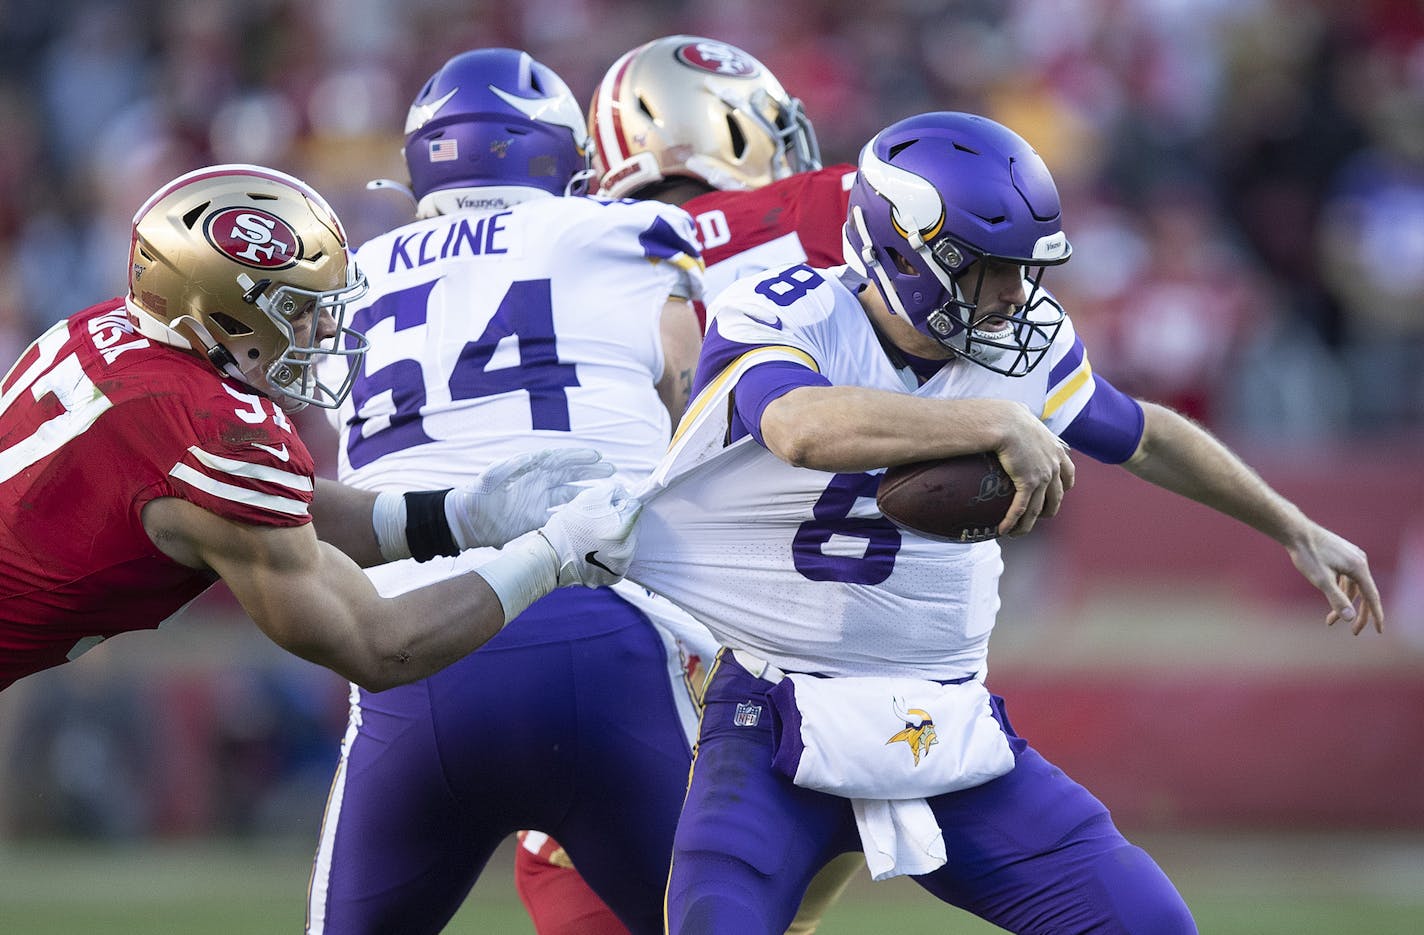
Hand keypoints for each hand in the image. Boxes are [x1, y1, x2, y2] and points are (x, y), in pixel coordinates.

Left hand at [448, 448, 614, 547]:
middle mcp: (538, 484)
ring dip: (586, 493)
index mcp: (530, 469)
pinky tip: (588, 516)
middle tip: (611, 471)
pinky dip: (573, 515)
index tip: (597, 456)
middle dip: (590, 472)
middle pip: (570, 475)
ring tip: (606, 492)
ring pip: (568, 495)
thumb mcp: (494, 475)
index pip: (559, 460)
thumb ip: (513, 465)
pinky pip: (559, 516)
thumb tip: (534, 457)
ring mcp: (538, 502)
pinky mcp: (535, 520)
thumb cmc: (478, 493)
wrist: (466, 519)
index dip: (579, 457)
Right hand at [536, 481, 641, 586]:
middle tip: (598, 524)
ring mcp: (622, 565)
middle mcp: (627, 549)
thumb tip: (626, 494)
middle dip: (620, 523)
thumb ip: (614, 491)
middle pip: (632, 528)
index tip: (608, 507)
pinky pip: (619, 561)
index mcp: (624, 528)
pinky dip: (611, 555)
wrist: (551, 557)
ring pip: (627, 544)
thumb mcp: (590, 497)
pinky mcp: (615, 577)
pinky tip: (596, 551)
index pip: (635, 508)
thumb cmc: (568, 526)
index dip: (620, 504)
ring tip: (595, 538)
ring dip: (616, 539)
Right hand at [992, 403, 1075, 536]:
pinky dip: (1012, 522)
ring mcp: (1043, 476)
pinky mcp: (1028, 483)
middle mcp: (1054, 466)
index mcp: (1056, 451)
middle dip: (1048, 511)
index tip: (1056, 493)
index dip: (1064, 487)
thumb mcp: (1026, 418)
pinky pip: (1020, 509)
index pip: (1068, 474)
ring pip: (1038, 510)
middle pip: (1057, 497)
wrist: (1006, 421)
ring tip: (1017, 532)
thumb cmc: (1010, 416)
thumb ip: (1027, 424)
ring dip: (1027, 524)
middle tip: (1035, 518)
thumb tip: (1015, 416)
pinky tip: (1003, 530)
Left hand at [1286, 523, 1384, 634]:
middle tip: (1353, 632)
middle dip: (1358, 614)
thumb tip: (1350, 618)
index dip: (1376, 615)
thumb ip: (1336, 598)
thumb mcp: (1320, 580)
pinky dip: (1340, 590)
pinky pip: (1347, 578)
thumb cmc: (1307, 554)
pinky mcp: (1343, 555)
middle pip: (1364, 593)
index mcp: (1358, 567)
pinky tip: (1332, 599)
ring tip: (1330, 620)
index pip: (1372, 596)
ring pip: (1353, 586)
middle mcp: (1360, 561)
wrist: (1296, 532)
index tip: (1379, 631)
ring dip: (1344, 603)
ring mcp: (1352, 556)